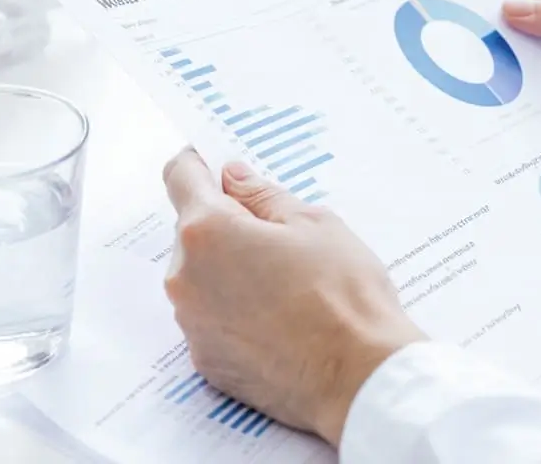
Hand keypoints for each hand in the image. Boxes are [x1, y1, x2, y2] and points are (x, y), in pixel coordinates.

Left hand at [162, 150, 423, 446]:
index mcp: (208, 231)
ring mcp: (191, 325)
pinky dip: (234, 310)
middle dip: (226, 224)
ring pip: (201, 276)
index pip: (181, 177)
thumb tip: (233, 177)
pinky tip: (278, 318)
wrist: (359, 379)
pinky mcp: (205, 362)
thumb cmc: (343, 296)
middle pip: (192, 231)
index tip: (214, 162)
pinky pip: (210, 318)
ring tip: (286, 284)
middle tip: (279, 235)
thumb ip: (263, 196)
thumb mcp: (313, 224)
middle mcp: (185, 278)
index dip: (199, 163)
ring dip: (229, 269)